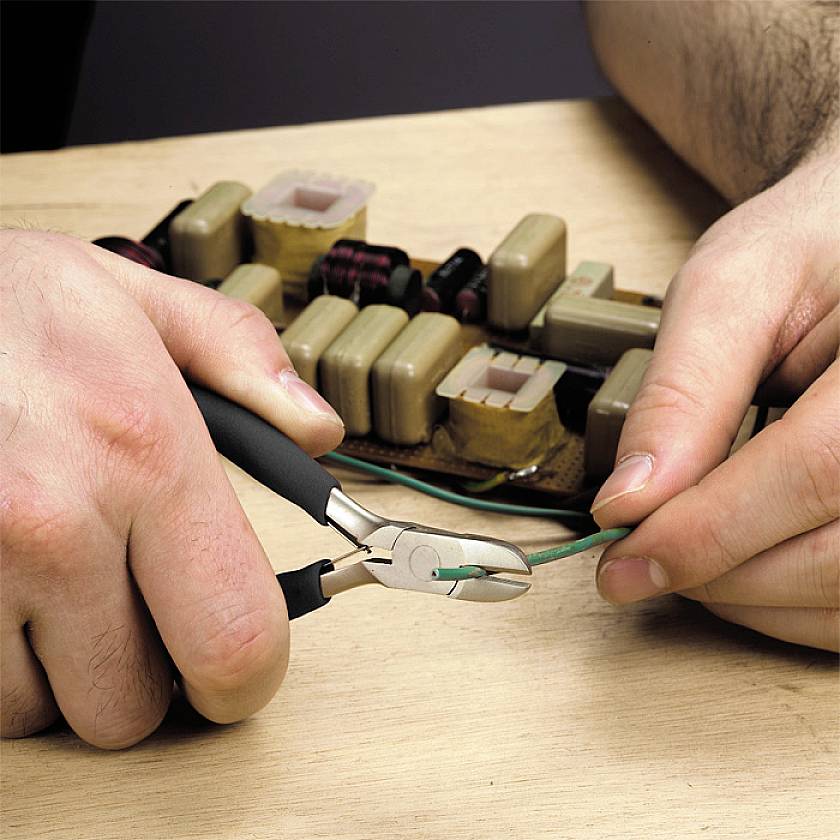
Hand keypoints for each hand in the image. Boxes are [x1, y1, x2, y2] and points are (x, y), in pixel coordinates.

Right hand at [1, 230, 344, 746]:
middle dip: (144, 678)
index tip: (235, 671)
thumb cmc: (5, 304)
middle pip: (131, 708)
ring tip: (54, 585)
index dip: (245, 678)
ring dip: (56, 670)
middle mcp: (56, 522)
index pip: (235, 640)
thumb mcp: (141, 299)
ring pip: (38, 711)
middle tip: (135, 617)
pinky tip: (4, 587)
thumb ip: (246, 360)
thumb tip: (318, 431)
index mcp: (147, 453)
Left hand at [590, 156, 838, 651]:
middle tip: (641, 561)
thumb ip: (683, 393)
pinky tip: (743, 568)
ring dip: (755, 599)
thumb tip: (628, 501)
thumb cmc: (817, 244)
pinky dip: (795, 605)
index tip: (624, 560)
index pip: (819, 468)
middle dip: (722, 573)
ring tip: (686, 556)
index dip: (711, 530)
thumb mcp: (733, 287)